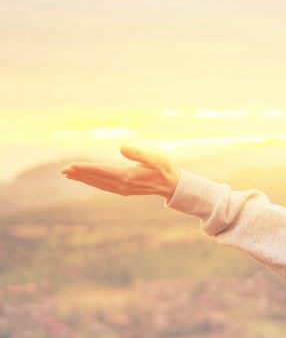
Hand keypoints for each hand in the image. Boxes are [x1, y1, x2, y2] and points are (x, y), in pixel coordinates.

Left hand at [61, 145, 180, 199]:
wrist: (170, 185)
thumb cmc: (163, 168)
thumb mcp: (154, 158)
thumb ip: (138, 153)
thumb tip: (120, 147)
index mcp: (127, 176)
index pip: (101, 171)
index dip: (86, 168)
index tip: (71, 166)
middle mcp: (122, 185)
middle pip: (96, 178)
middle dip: (79, 174)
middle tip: (63, 170)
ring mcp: (122, 189)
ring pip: (97, 183)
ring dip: (83, 179)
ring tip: (69, 175)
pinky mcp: (123, 190)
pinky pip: (103, 186)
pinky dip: (92, 182)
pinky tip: (86, 179)